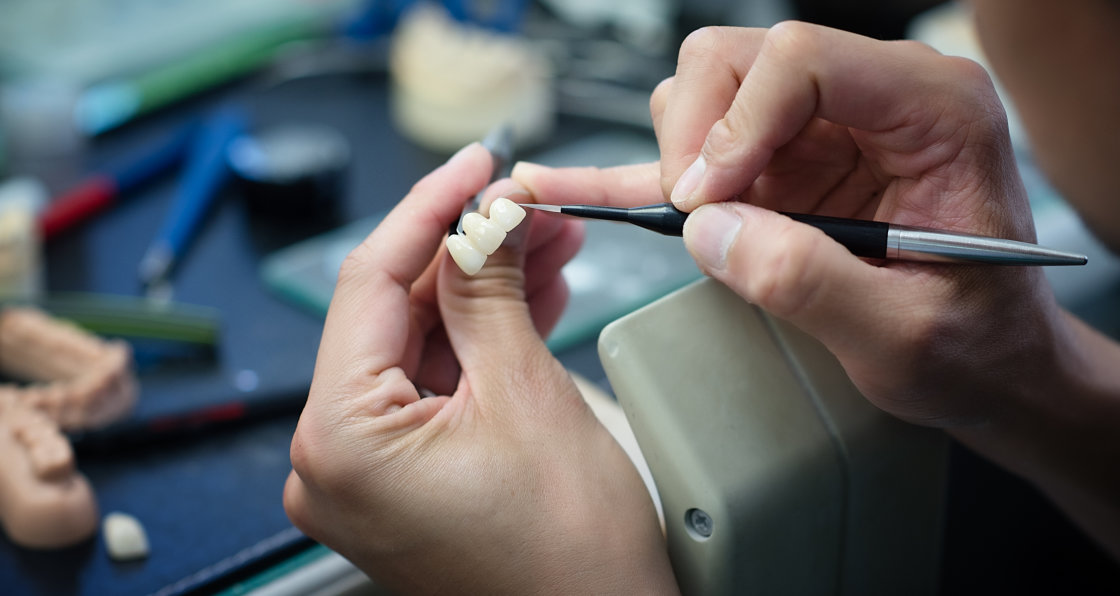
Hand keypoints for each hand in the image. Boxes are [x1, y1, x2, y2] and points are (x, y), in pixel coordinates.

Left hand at [283, 144, 676, 593]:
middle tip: (527, 206)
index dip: (428, 209)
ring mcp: (366, 477)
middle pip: (393, 316)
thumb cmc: (568, 555)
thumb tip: (481, 218)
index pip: (367, 285)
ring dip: (481, 293)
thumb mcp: (527, 394)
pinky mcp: (402, 483)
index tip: (476, 165)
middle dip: (467, 253)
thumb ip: (487, 292)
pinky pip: (433, 390)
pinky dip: (479, 344)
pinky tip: (528, 299)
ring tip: (546, 246)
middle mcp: (333, 464)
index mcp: (341, 442)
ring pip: (419, 349)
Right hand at [515, 23, 1068, 428]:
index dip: (736, 124)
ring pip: (709, 91)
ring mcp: (827, 126)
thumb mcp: (906, 335)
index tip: (707, 203)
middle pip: (740, 58)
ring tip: (697, 227)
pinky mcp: (789, 165)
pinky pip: (699, 153)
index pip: (802, 58)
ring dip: (679, 158)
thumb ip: (809, 281)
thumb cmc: (979, 345)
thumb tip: (710, 231)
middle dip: (697, 134)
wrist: (996, 369)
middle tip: (695, 216)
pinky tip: (565, 186)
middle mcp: (878, 97)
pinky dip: (638, 175)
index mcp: (933, 108)